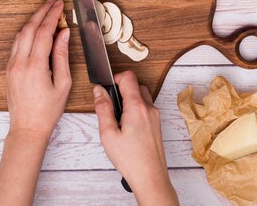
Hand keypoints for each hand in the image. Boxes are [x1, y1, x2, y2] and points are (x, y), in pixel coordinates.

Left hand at [6, 0, 71, 141]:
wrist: (27, 128)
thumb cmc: (47, 111)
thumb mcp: (63, 83)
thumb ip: (62, 55)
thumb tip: (63, 34)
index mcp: (35, 66)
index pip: (44, 31)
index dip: (52, 15)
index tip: (60, 5)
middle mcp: (20, 63)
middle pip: (30, 28)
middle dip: (42, 12)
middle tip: (53, 2)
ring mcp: (12, 65)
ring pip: (21, 34)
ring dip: (33, 20)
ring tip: (46, 12)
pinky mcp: (9, 69)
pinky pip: (17, 44)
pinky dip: (27, 32)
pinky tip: (36, 29)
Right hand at [94, 71, 178, 205]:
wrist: (150, 178)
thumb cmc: (130, 159)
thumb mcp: (108, 133)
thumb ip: (103, 108)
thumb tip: (99, 91)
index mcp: (137, 107)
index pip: (128, 77)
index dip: (115, 79)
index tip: (107, 89)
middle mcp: (149, 109)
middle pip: (136, 85)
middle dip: (122, 90)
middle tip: (111, 107)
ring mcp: (155, 117)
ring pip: (142, 97)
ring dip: (130, 100)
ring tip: (118, 119)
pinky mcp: (157, 125)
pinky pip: (146, 109)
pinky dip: (136, 110)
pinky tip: (127, 128)